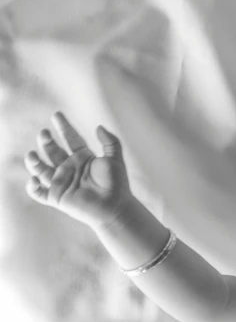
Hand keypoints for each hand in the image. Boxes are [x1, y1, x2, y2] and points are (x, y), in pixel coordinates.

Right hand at [23, 112, 132, 230]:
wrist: (114, 207)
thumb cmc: (117, 184)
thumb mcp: (115, 158)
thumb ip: (110, 142)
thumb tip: (99, 126)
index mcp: (84, 158)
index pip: (71, 139)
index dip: (64, 127)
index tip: (57, 115)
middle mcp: (71, 168)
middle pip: (54, 151)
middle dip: (47, 142)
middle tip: (45, 133)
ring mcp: (62, 182)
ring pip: (42, 169)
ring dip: (34, 162)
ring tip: (32, 155)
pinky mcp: (57, 197)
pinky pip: (39, 193)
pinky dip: (32, 187)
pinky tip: (33, 179)